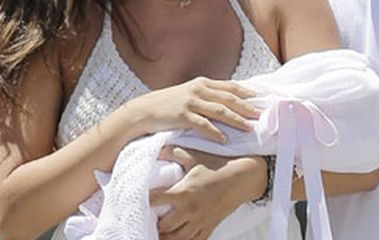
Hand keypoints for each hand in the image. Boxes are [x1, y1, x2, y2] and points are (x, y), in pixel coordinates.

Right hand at [126, 77, 259, 142]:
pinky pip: (203, 125)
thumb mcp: (189, 93)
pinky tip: (224, 139)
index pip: (229, 86)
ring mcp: (190, 102)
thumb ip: (206, 94)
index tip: (259, 98)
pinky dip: (215, 132)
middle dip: (246, 107)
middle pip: (228, 98)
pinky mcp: (183, 116)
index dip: (245, 93)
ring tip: (248, 128)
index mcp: (202, 83)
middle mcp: (198, 90)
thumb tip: (227, 100)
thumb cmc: (168, 103)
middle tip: (260, 114)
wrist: (144, 110)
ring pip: (219, 111)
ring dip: (236, 120)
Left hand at [151, 147, 267, 239]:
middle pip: (164, 226)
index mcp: (184, 192)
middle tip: (146, 219)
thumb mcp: (194, 155)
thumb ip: (173, 152)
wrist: (243, 178)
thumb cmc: (217, 165)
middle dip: (154, 224)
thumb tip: (158, 148)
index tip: (136, 199)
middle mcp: (190, 210)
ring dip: (165, 237)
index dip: (143, 201)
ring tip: (157, 232)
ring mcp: (200, 221)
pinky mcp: (209, 227)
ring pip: (177, 239)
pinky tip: (175, 239)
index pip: (156, 200)